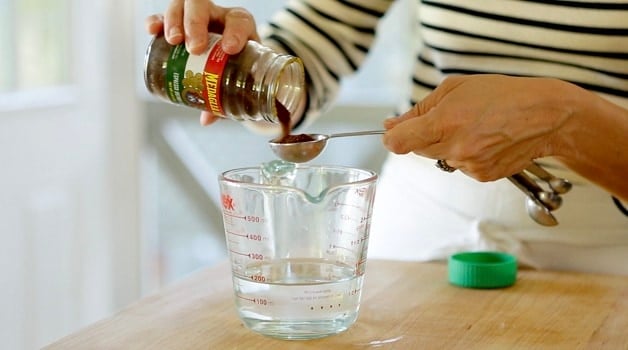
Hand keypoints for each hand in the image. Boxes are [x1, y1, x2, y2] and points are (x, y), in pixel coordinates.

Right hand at [145, 0, 260, 125]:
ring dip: (174, 21)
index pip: (239, 21)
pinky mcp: (177, 23)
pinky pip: (164, 16)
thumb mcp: (239, 84)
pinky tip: (152, 29)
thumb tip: (207, 118)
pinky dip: (156, 21)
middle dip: (196, 24)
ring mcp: (196, 18)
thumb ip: (226, 101)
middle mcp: (217, 17)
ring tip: (173, 41)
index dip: (235, 32)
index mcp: (239, 28)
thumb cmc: (239, 72)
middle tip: (194, 48)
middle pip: (204, 6)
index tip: (230, 49)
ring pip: (182, 5)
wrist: (234, 63)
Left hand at [382, 74, 573, 180]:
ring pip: (440, 159)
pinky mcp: (481, 176)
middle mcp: (455, 148)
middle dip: (425, 136)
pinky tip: (485, 140)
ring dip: (447, 145)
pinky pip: (460, 167)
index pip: (399, 143)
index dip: (393, 137)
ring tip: (474, 127)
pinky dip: (466, 155)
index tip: (395, 132)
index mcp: (444, 123)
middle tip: (450, 119)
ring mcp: (469, 165)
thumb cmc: (501, 95)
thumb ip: (419, 110)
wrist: (545, 116)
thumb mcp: (454, 89)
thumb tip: (391, 126)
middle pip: (418, 150)